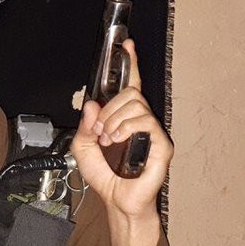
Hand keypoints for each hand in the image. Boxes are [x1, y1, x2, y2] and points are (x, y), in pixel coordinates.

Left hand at [70, 39, 172, 220]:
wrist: (118, 201)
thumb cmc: (106, 176)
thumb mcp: (82, 149)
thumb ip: (84, 126)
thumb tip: (92, 105)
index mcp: (125, 118)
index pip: (131, 85)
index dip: (130, 63)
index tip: (126, 44)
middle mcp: (142, 121)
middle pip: (130, 93)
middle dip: (109, 108)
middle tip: (100, 130)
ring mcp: (154, 132)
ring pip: (136, 105)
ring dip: (113, 120)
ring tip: (107, 139)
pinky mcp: (162, 144)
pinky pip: (145, 122)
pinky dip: (125, 128)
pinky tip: (116, 140)